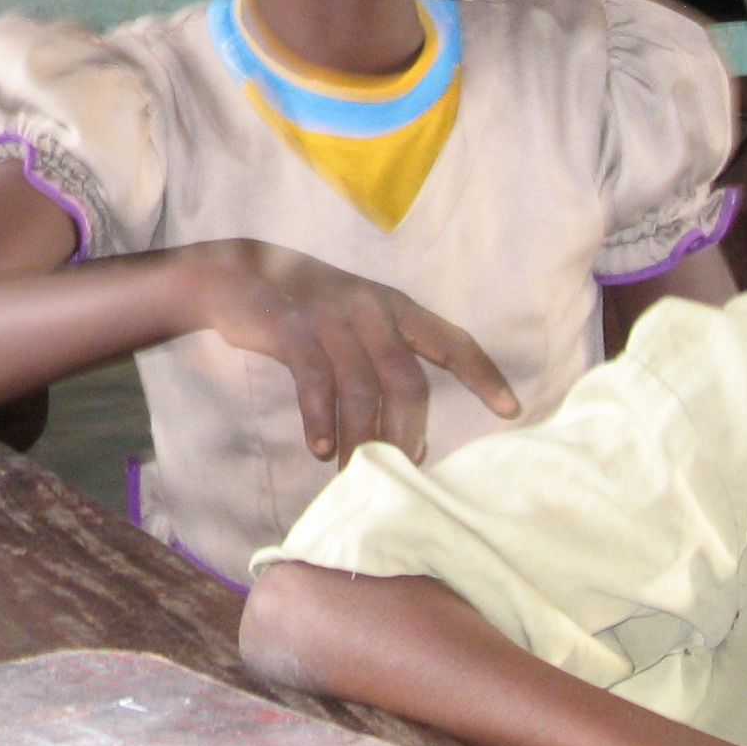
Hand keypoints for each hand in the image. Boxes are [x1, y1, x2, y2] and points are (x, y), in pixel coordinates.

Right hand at [172, 239, 518, 462]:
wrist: (237, 272)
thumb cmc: (306, 306)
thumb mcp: (355, 316)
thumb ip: (384, 355)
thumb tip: (410, 424)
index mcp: (393, 305)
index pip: (450, 340)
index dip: (481, 374)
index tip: (510, 409)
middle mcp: (369, 308)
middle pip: (405, 378)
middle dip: (408, 430)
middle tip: (404, 469)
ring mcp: (330, 317)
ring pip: (361, 388)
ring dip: (362, 438)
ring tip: (358, 473)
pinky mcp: (292, 329)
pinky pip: (315, 382)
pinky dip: (320, 420)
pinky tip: (320, 448)